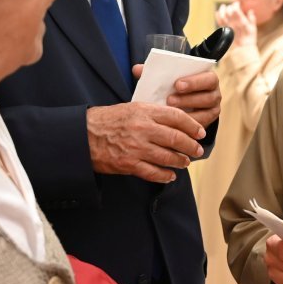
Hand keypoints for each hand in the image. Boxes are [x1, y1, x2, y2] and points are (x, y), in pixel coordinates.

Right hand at [87, 99, 205, 182]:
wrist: (83, 134)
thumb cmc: (107, 120)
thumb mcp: (130, 107)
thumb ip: (152, 113)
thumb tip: (174, 121)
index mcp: (143, 111)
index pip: (176, 117)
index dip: (192, 125)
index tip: (200, 132)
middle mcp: (142, 129)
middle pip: (175, 138)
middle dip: (190, 146)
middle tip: (197, 150)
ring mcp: (136, 147)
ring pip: (167, 157)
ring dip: (180, 161)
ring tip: (185, 162)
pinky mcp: (128, 163)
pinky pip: (153, 172)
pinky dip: (164, 175)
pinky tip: (170, 176)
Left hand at [166, 68, 220, 127]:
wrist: (182, 98)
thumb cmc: (177, 84)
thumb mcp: (177, 78)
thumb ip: (173, 78)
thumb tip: (161, 78)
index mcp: (211, 80)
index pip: (209, 80)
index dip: (194, 82)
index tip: (177, 85)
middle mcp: (215, 95)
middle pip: (208, 99)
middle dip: (188, 100)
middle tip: (169, 100)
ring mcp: (213, 111)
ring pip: (206, 115)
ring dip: (187, 115)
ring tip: (170, 113)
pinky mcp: (207, 124)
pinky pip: (200, 127)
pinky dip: (187, 127)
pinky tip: (174, 125)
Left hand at [215, 1, 256, 48]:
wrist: (242, 49)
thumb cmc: (249, 39)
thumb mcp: (253, 28)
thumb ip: (252, 18)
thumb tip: (250, 10)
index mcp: (242, 22)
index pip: (236, 9)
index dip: (236, 4)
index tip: (238, 3)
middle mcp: (233, 23)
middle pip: (229, 11)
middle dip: (230, 7)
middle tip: (232, 6)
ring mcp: (228, 27)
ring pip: (222, 15)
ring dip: (222, 9)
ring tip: (223, 6)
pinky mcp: (223, 31)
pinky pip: (219, 22)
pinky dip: (218, 16)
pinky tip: (218, 12)